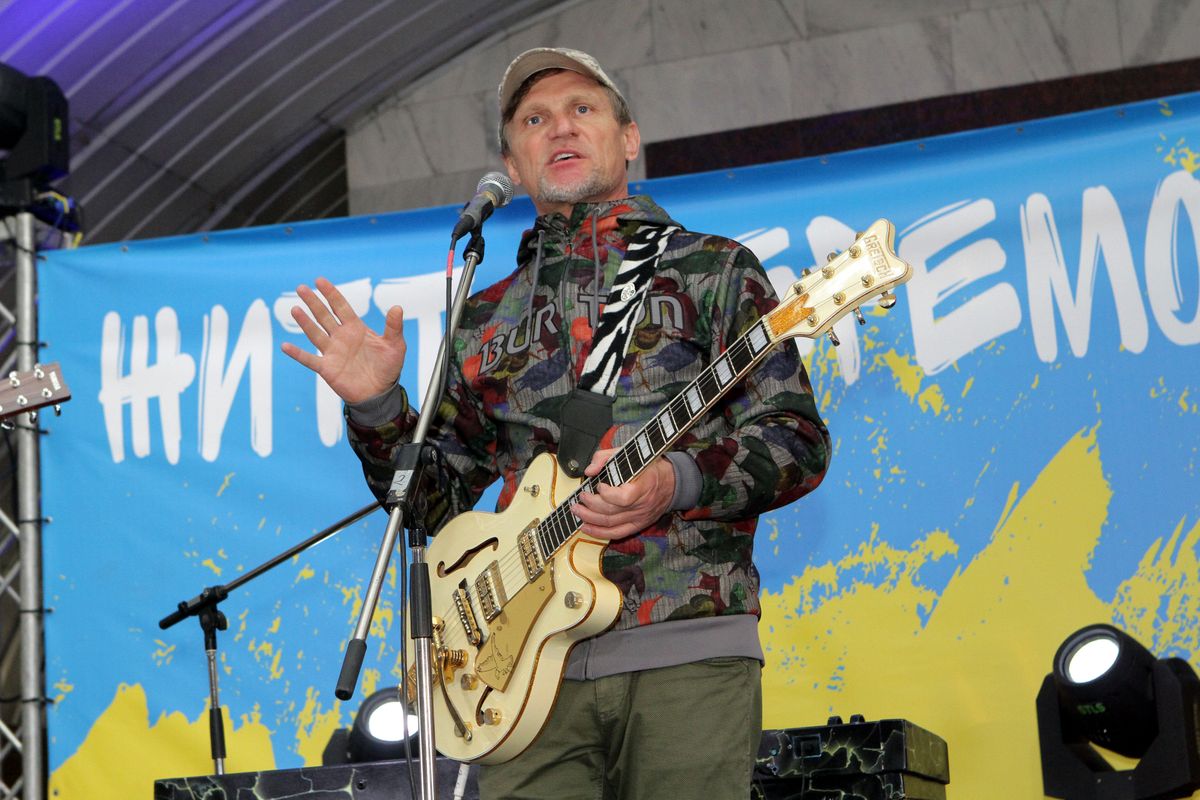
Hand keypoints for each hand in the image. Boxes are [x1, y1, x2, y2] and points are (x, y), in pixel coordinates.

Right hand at [280, 277, 406, 403]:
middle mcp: (341, 337)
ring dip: (304, 322)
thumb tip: (398, 307)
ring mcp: (332, 352)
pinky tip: (285, 346)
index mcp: (356, 329)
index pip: (341, 307)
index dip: (331, 294)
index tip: (319, 281)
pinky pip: (309, 359)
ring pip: (314, 333)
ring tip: (295, 309)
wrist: (380, 393)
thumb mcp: (395, 346)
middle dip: (313, 302)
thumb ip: (394, 327)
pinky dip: (297, 354)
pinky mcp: (327, 368)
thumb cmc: (388, 368)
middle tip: (301, 288)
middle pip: (324, 316)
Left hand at [571, 448, 675, 540]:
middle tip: (580, 498)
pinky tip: (586, 527)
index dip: (607, 494)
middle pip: (612, 512)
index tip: (599, 485)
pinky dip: (599, 533)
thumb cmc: (649, 466)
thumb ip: (606, 457)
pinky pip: (616, 533)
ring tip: (577, 511)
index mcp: (644, 485)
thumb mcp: (629, 453)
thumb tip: (590, 470)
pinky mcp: (637, 525)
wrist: (672, 482)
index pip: (624, 498)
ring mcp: (640, 517)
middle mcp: (642, 505)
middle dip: (591, 505)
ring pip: (610, 523)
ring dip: (590, 519)